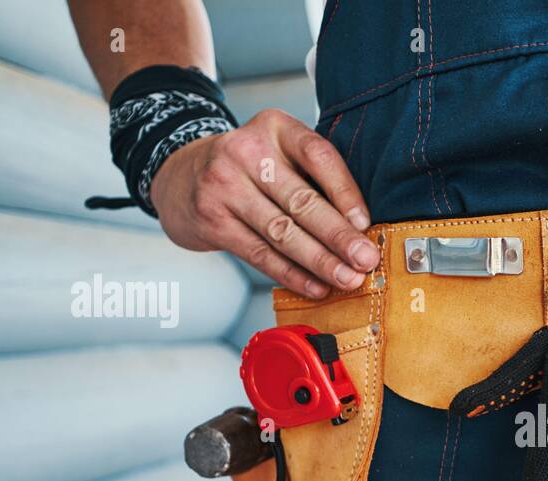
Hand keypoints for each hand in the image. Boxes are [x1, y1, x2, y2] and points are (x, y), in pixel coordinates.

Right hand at [149, 108, 379, 296]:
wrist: (182, 178)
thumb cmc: (251, 169)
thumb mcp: (280, 152)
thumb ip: (315, 176)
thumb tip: (363, 228)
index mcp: (275, 126)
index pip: (318, 155)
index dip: (345, 191)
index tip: (365, 223)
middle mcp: (246, 151)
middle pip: (302, 200)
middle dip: (338, 236)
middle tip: (365, 260)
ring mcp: (224, 185)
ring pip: (282, 232)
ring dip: (320, 261)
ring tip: (347, 279)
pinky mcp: (212, 220)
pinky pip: (261, 254)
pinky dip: (292, 274)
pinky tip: (316, 287)